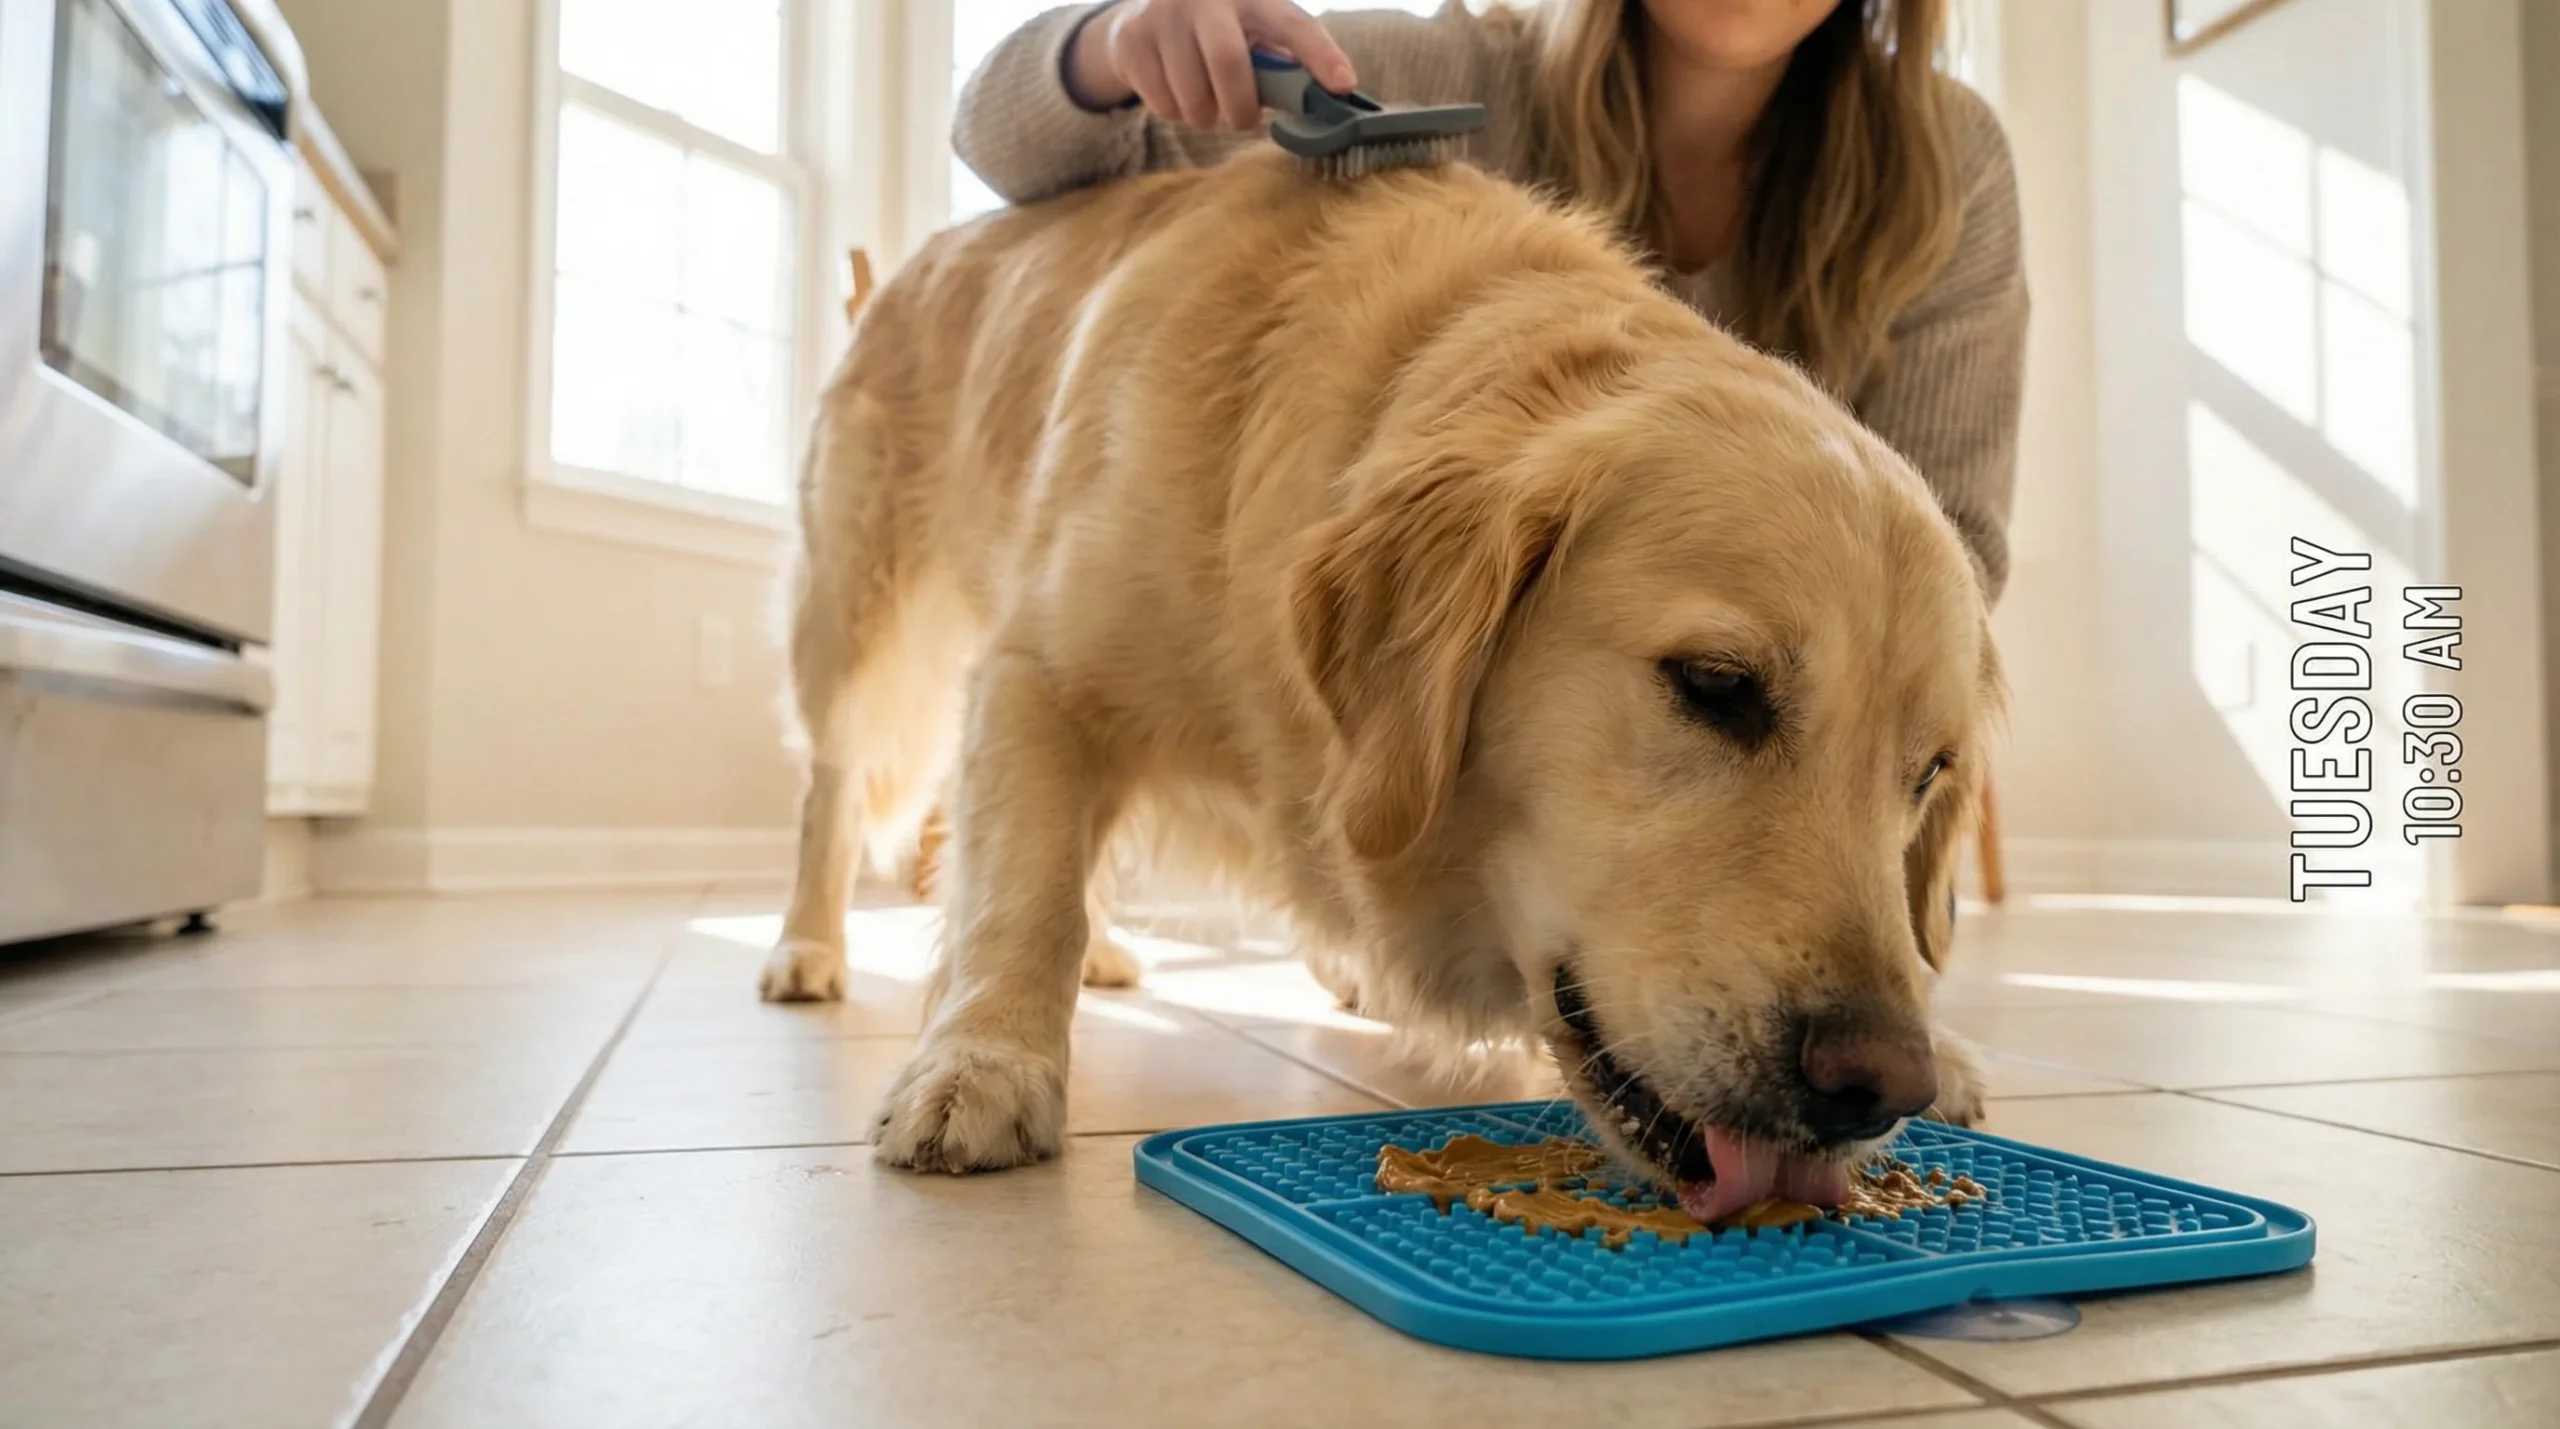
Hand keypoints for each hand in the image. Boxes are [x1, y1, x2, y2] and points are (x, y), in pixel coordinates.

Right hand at [1065, 0, 1357, 128]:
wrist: (1143, 16)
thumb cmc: (1218, 33)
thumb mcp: (1253, 34)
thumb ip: (1284, 63)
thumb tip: (1327, 101)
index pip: (1294, 24)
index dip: (1321, 55)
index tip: (1343, 85)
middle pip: (1228, 63)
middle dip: (1239, 107)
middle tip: (1243, 120)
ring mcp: (1164, 14)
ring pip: (1192, 94)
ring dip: (1205, 117)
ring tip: (1206, 105)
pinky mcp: (1132, 39)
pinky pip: (1162, 103)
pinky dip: (1175, 113)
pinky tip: (1176, 93)